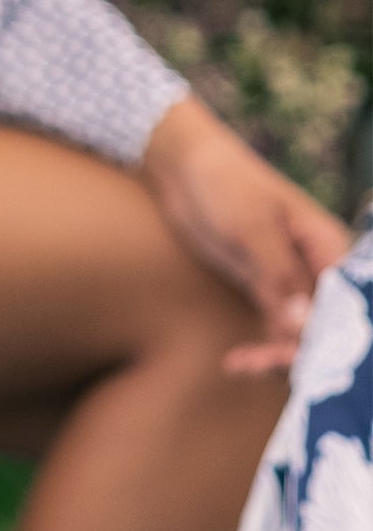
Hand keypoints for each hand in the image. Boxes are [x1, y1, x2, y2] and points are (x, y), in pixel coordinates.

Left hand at [138, 94, 350, 375]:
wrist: (183, 165)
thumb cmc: (224, 183)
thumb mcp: (250, 227)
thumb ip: (278, 277)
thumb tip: (303, 326)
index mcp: (329, 247)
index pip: (348, 305)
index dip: (338, 339)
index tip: (309, 361)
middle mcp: (319, 270)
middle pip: (329, 327)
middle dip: (305, 354)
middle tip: (266, 364)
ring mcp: (292, 282)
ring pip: (301, 335)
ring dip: (278, 357)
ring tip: (242, 364)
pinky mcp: (265, 290)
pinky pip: (274, 329)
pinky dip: (261, 349)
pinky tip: (235, 363)